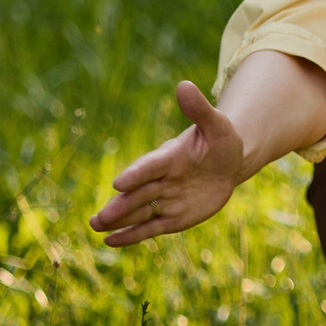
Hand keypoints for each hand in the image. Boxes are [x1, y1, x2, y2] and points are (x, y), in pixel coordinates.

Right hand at [88, 79, 248, 246]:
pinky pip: (150, 227)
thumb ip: (200, 110)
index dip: (136, 174)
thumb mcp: (218, 126)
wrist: (229, 163)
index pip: (150, 166)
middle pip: (138, 194)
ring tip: (95, 226)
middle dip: (120, 206)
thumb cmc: (222, 141)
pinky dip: (132, 234)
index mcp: (169, 157)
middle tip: (99, 217)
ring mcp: (164, 199)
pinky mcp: (171, 217)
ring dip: (118, 220)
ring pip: (139, 211)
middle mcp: (161, 179)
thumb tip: (183, 85)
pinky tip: (110, 241)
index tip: (117, 184)